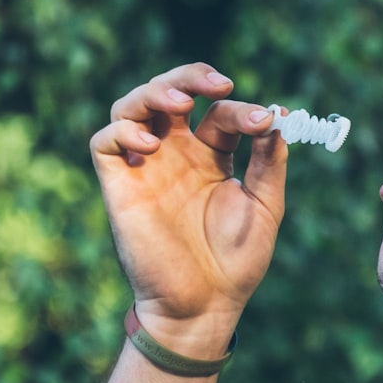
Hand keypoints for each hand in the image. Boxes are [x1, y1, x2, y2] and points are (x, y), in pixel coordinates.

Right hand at [90, 63, 287, 356]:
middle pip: (169, 92)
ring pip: (132, 105)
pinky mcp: (119, 184)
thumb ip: (269, 162)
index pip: (218, 112)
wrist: (204, 305)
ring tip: (180, 100)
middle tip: (218, 84)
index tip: (266, 121)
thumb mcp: (265, 206)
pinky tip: (150, 142)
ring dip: (154, 91)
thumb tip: (278, 118)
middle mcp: (173, 152)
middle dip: (190, 77)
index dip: (240, 108)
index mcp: (209, 155)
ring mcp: (144, 165)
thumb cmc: (236, 261)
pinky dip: (122, 130)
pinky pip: (104, 141)